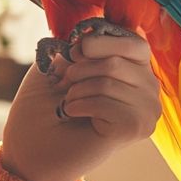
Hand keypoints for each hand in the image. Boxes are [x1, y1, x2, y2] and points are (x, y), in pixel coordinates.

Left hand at [0, 32, 160, 180]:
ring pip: (109, 81)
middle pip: (116, 61)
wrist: (32, 146)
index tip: (72, 53)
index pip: (133, 42)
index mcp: (135, 67)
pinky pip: (106, 103)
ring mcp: (146, 109)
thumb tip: (90, 35)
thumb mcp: (60, 63)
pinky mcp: (136, 128)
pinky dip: (79, 105)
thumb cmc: (46, 104)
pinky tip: (72, 114)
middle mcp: (148, 87)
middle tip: (65, 85)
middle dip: (80, 70)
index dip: (98, 43)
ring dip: (76, 90)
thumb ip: (81, 44)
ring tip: (69, 103)